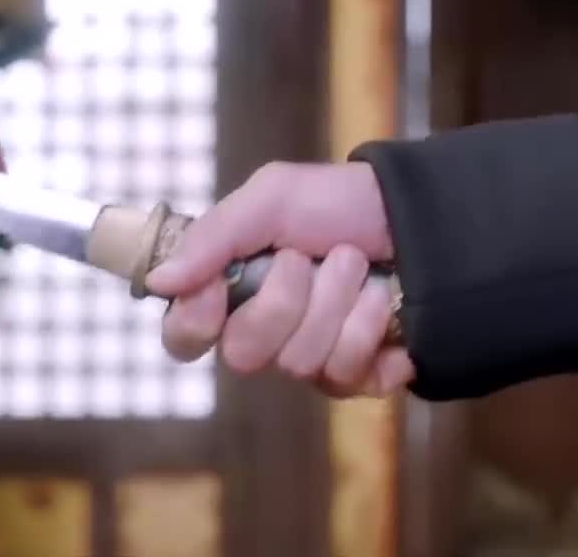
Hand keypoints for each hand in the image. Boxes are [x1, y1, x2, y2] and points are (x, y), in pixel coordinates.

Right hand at [145, 162, 415, 397]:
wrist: (419, 214)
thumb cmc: (336, 203)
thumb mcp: (270, 199)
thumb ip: (211, 238)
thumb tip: (157, 282)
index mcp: (228, 292)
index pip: (182, 337)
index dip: (195, 320)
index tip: (219, 285)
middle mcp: (262, 333)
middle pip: (243, 356)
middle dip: (286, 300)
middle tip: (312, 257)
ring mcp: (309, 358)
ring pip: (300, 364)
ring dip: (337, 304)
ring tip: (360, 267)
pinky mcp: (357, 376)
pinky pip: (348, 379)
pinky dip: (371, 332)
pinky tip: (385, 305)